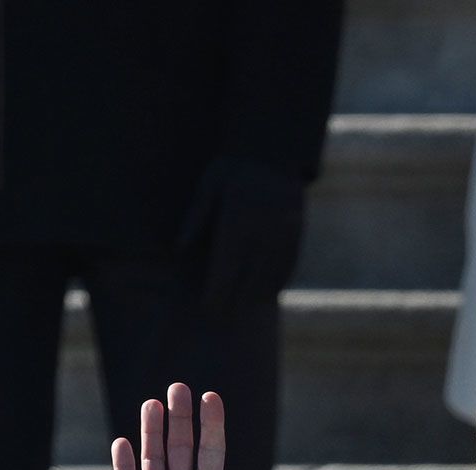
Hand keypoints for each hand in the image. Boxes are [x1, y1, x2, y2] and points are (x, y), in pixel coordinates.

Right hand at [112, 384, 289, 469]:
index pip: (211, 452)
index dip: (211, 426)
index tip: (210, 397)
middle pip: (180, 447)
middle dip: (180, 419)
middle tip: (178, 388)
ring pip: (153, 459)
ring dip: (152, 432)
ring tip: (153, 403)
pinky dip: (125, 464)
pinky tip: (125, 441)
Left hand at [178, 156, 307, 313]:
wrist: (272, 148)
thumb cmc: (231, 168)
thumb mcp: (207, 186)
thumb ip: (195, 217)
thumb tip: (179, 248)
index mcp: (238, 219)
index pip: (227, 265)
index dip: (217, 290)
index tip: (208, 307)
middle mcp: (263, 228)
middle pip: (248, 275)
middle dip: (234, 299)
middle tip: (222, 316)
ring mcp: (283, 231)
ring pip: (270, 273)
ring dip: (257, 295)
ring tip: (244, 310)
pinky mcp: (297, 231)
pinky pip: (288, 263)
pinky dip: (278, 281)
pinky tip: (268, 293)